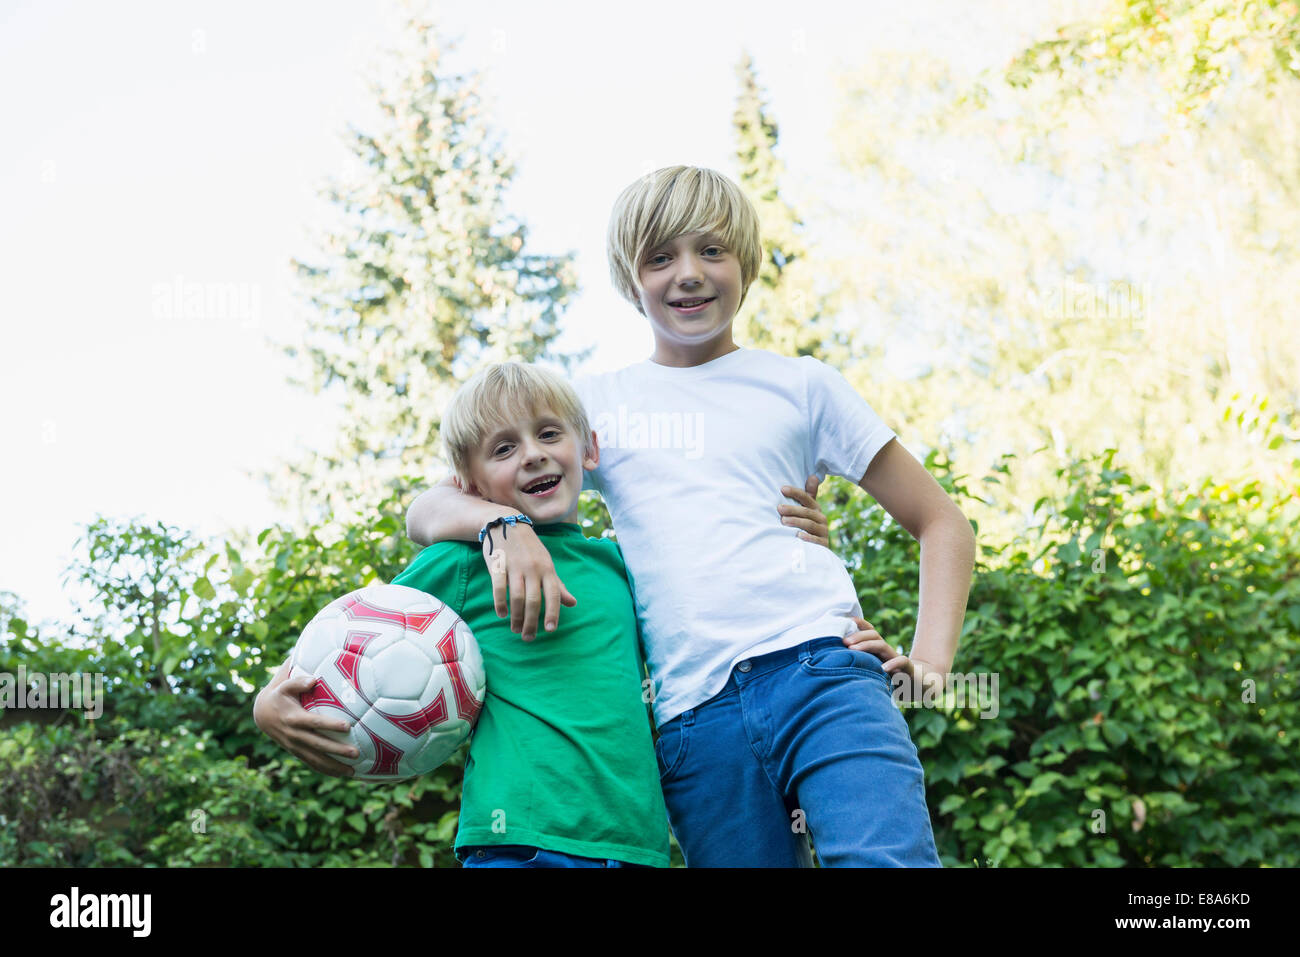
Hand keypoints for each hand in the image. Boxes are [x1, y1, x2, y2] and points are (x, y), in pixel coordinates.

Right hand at [253, 662, 356, 777]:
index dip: (330, 725)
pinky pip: (312, 763)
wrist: (263, 715)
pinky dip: (326, 770)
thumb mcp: (285, 686)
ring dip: (334, 766)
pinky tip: (341, 774)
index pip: (315, 723)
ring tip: (352, 771)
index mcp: (294, 718)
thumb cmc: (280, 696)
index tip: (348, 726)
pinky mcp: (296, 752)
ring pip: (316, 759)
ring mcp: (295, 746)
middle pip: (318, 745)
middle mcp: (295, 735)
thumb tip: (313, 680)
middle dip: (337, 750)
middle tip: (356, 753)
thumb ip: (298, 682)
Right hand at [482, 522, 576, 640]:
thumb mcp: (547, 564)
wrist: (506, 524)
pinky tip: (502, 614)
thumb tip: (573, 604)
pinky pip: (499, 588)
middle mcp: (533, 569)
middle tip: (528, 637)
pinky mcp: (498, 565)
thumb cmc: (530, 549)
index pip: (553, 594)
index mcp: (547, 569)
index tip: (550, 630)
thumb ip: (558, 585)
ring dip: (516, 617)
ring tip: (515, 629)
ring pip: (517, 597)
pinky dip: (500, 603)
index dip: (553, 613)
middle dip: (531, 622)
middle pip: (534, 601)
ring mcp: (515, 567)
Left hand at [779, 474, 830, 547]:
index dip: (795, 492)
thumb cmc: (808, 527)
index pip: (806, 497)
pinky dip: (807, 538)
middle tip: (779, 508)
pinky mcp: (823, 545)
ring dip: (796, 522)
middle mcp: (821, 519)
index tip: (782, 489)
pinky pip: (815, 541)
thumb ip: (809, 495)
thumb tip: (813, 475)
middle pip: (806, 512)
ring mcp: (823, 532)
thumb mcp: (809, 511)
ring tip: (783, 521)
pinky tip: (797, 536)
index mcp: (816, 509)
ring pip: (809, 525)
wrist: (818, 550)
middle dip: (792, 509)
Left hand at [843, 615, 940, 702]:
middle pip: (873, 635)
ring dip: (867, 645)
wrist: (921, 686)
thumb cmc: (893, 680)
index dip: (858, 624)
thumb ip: (861, 665)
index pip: (869, 631)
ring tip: (853, 649)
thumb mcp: (875, 672)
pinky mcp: (908, 669)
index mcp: (879, 650)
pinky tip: (883, 668)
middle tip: (844, 642)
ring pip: (882, 646)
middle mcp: (887, 652)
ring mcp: (897, 659)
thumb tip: (839, 661)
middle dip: (858, 636)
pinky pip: (902, 662)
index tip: (843, 622)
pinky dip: (893, 664)